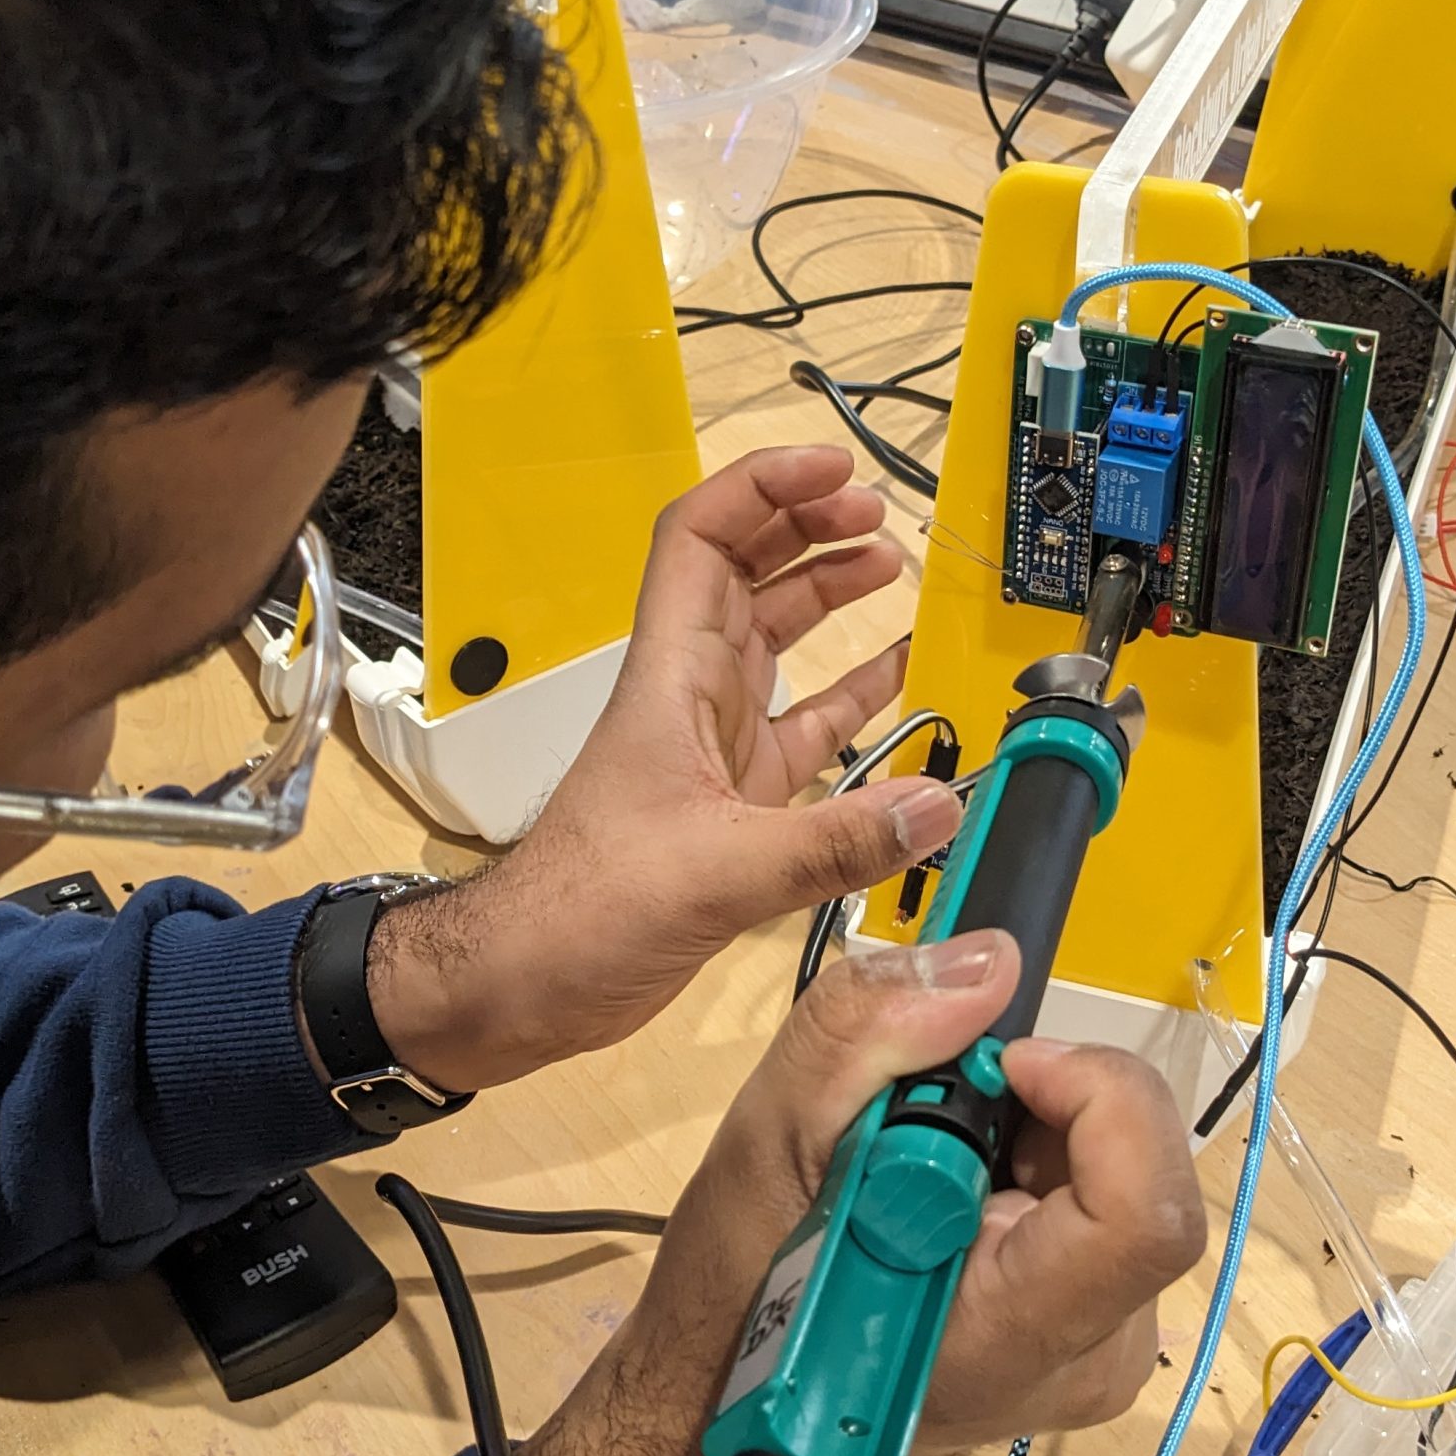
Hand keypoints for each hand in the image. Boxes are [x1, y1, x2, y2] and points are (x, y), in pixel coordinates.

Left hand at [368, 448, 963, 1091]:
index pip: (702, 537)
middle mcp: (689, 697)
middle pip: (746, 570)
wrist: (522, 985)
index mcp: (669, 681)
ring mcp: (711, 747)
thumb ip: (828, 844)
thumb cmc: (573, 914)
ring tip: (890, 562)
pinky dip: (849, 693)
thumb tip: (934, 808)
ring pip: (773, 637)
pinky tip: (894, 677)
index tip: (834, 470)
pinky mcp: (734, 804)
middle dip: (808, 525)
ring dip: (826, 592)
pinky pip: (802, 724)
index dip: (764, 487)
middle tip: (878, 512)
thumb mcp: (710, 874)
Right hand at [516, 934, 1207, 1455]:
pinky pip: (1106, 1207)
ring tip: (930, 1158)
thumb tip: (992, 962)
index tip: (1004, 1063)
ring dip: (1039, 1130)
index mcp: (1020, 1334)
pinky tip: (958, 1188)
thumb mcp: (766, 1139)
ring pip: (1128, 1178)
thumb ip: (867, 1037)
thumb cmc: (739, 1292)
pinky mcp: (1093, 1335)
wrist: (724, 1406)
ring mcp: (1099, 1352)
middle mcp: (1090, 1357)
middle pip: (1145, 1174)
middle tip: (938, 1108)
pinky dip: (1040, 1164)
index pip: (1148, 1212)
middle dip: (1048, 1104)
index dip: (1098, 1100)